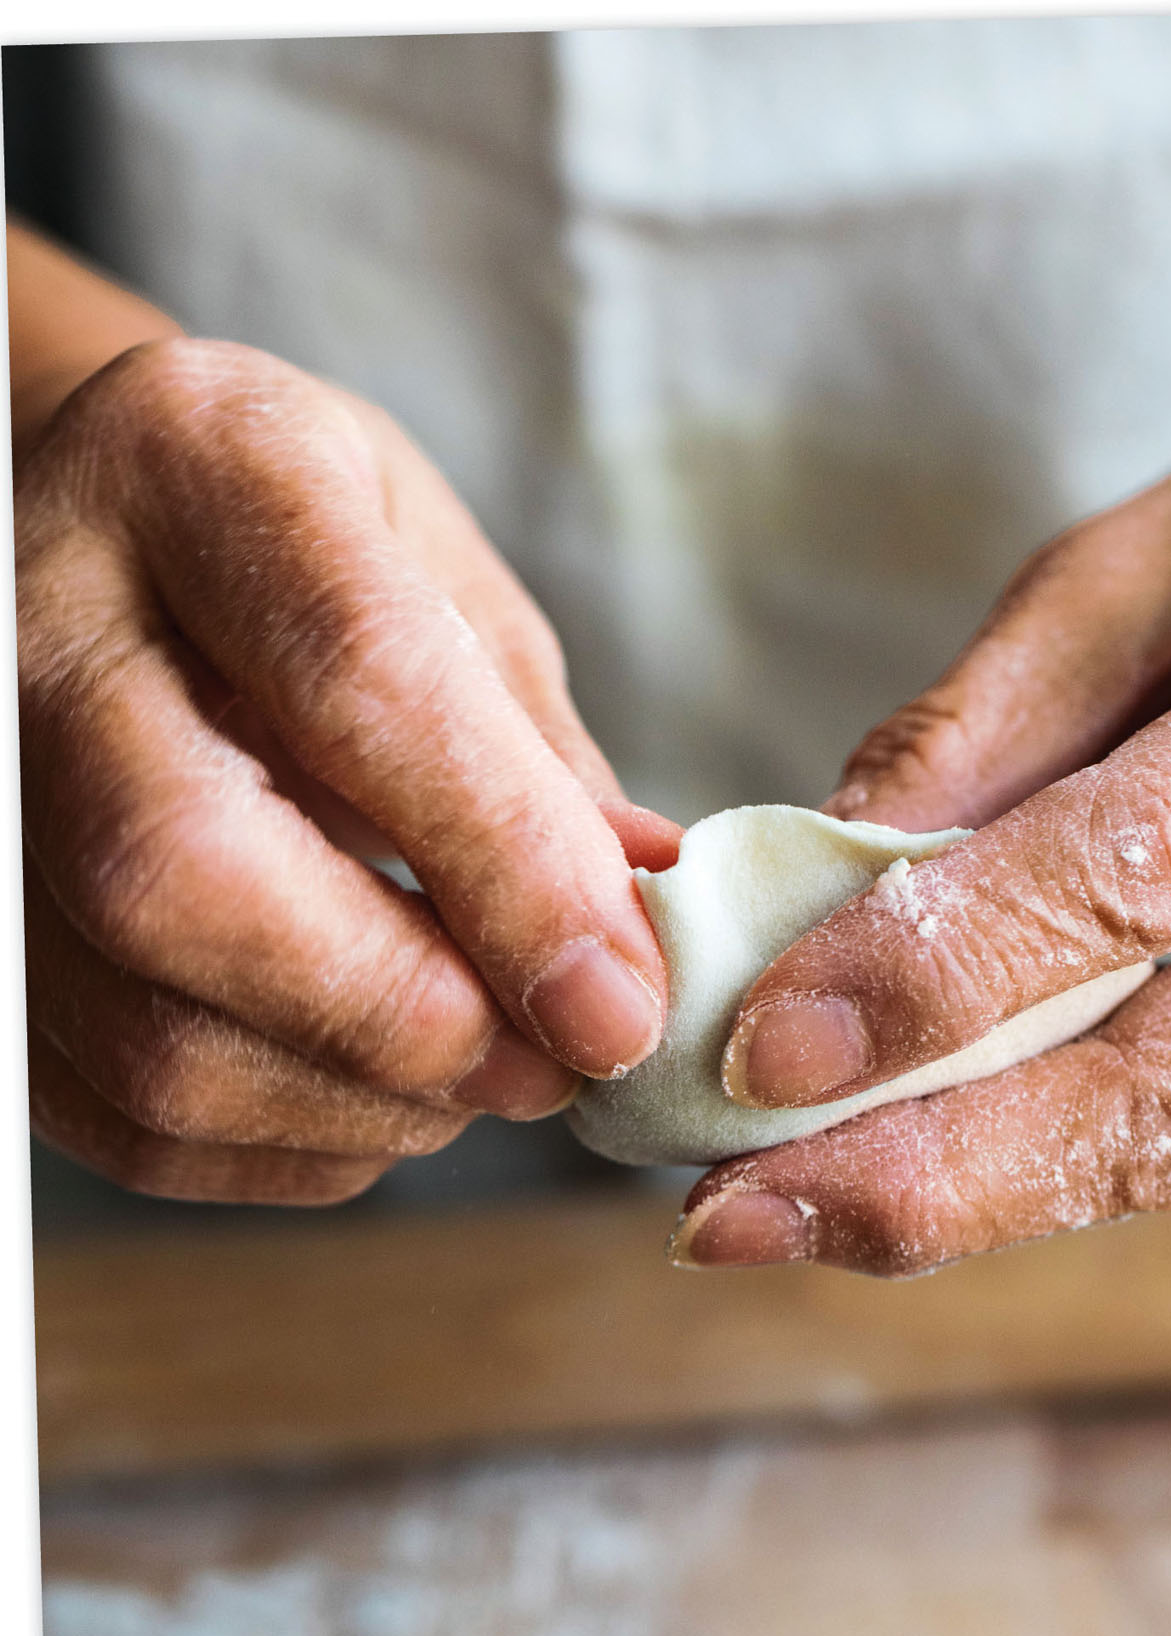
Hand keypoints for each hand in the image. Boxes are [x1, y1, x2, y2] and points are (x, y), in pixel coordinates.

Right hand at [16, 329, 678, 1202]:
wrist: (100, 534)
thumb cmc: (294, 551)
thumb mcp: (440, 577)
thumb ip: (532, 755)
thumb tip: (631, 940)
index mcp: (203, 475)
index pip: (353, 682)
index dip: (505, 867)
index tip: (619, 1003)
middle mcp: (38, 630)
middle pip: (186, 878)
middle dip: (409, 1017)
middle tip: (553, 1065)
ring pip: (146, 1035)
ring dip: (363, 1106)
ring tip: (481, 1072)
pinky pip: (116, 1115)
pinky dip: (284, 1145)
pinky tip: (374, 1095)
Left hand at [674, 337, 1170, 1273]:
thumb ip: (997, 714)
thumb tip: (815, 887)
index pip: (1143, 874)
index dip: (938, 974)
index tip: (760, 1047)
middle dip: (934, 1178)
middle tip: (730, 1219)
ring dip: (972, 1186)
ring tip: (784, 1195)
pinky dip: (1075, 1145)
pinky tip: (975, 1118)